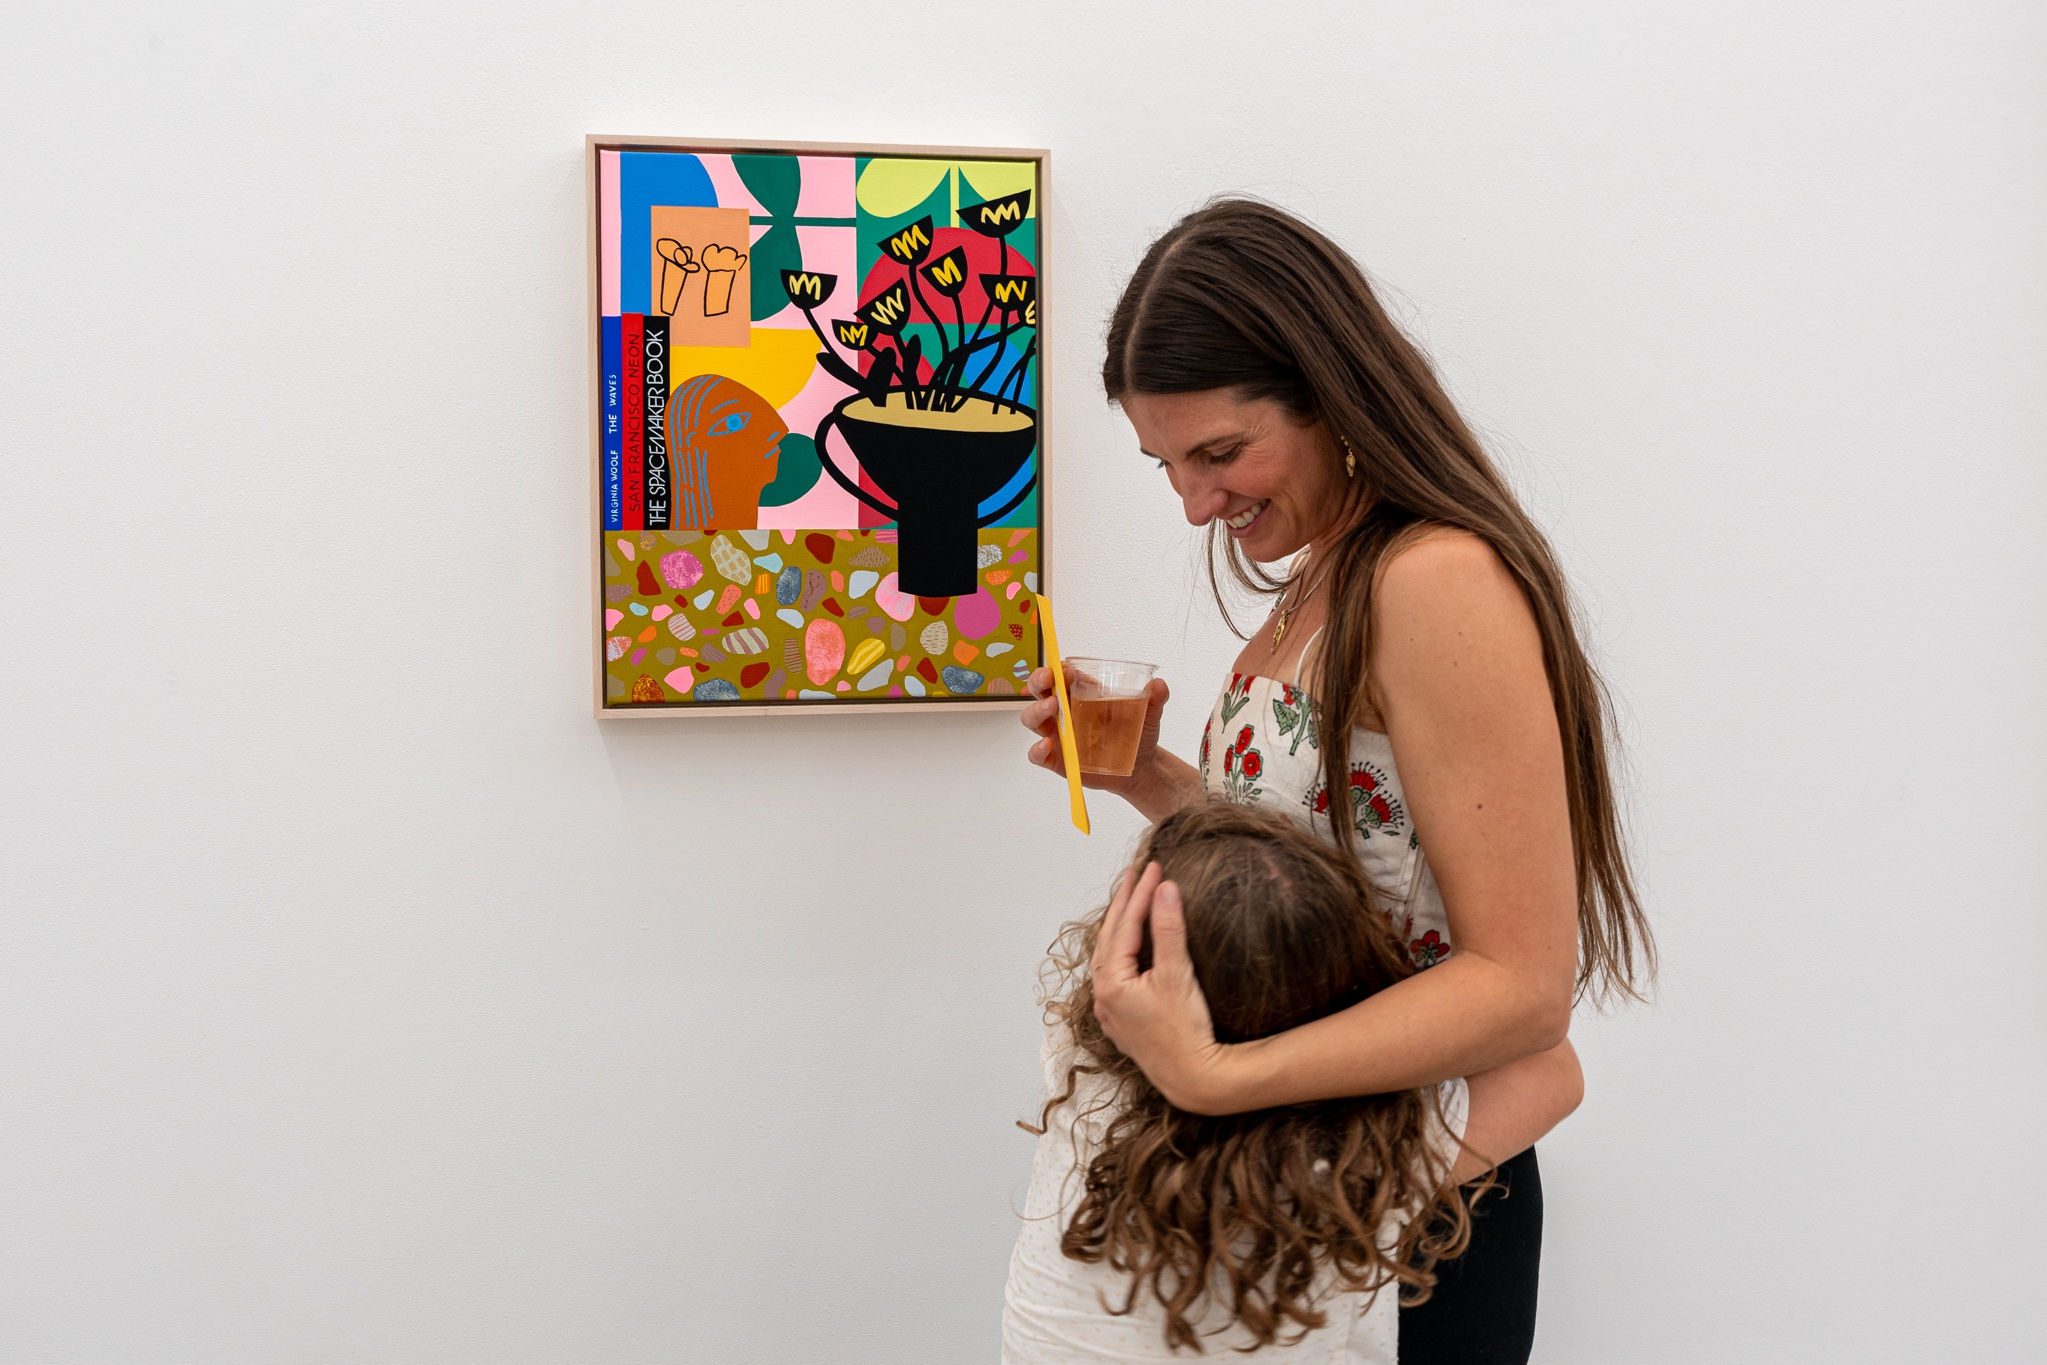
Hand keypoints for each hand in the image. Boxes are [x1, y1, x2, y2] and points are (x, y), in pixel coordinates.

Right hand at [1020, 670, 1170, 797]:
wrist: (1140, 768)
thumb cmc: (1137, 735)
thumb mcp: (1149, 714)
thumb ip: (1155, 699)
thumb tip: (1158, 685)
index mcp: (1082, 692)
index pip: (1060, 674)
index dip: (1057, 668)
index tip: (1064, 669)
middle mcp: (1065, 711)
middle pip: (1040, 690)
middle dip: (1039, 681)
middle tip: (1049, 680)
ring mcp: (1058, 734)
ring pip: (1032, 718)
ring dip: (1037, 710)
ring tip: (1052, 709)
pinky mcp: (1057, 759)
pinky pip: (1037, 754)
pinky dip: (1037, 749)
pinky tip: (1048, 746)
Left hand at [1090, 861, 1235, 1115]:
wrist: (1194, 1079)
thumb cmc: (1185, 1031)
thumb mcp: (1178, 974)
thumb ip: (1168, 929)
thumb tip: (1165, 888)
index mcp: (1110, 980)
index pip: (1124, 924)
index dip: (1140, 892)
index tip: (1154, 866)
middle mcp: (1103, 995)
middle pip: (1110, 937)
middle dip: (1124, 904)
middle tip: (1137, 874)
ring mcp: (1111, 1010)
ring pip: (1109, 957)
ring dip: (1120, 928)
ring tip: (1131, 902)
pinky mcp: (1123, 1022)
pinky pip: (1115, 975)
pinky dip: (1123, 953)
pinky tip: (1131, 949)